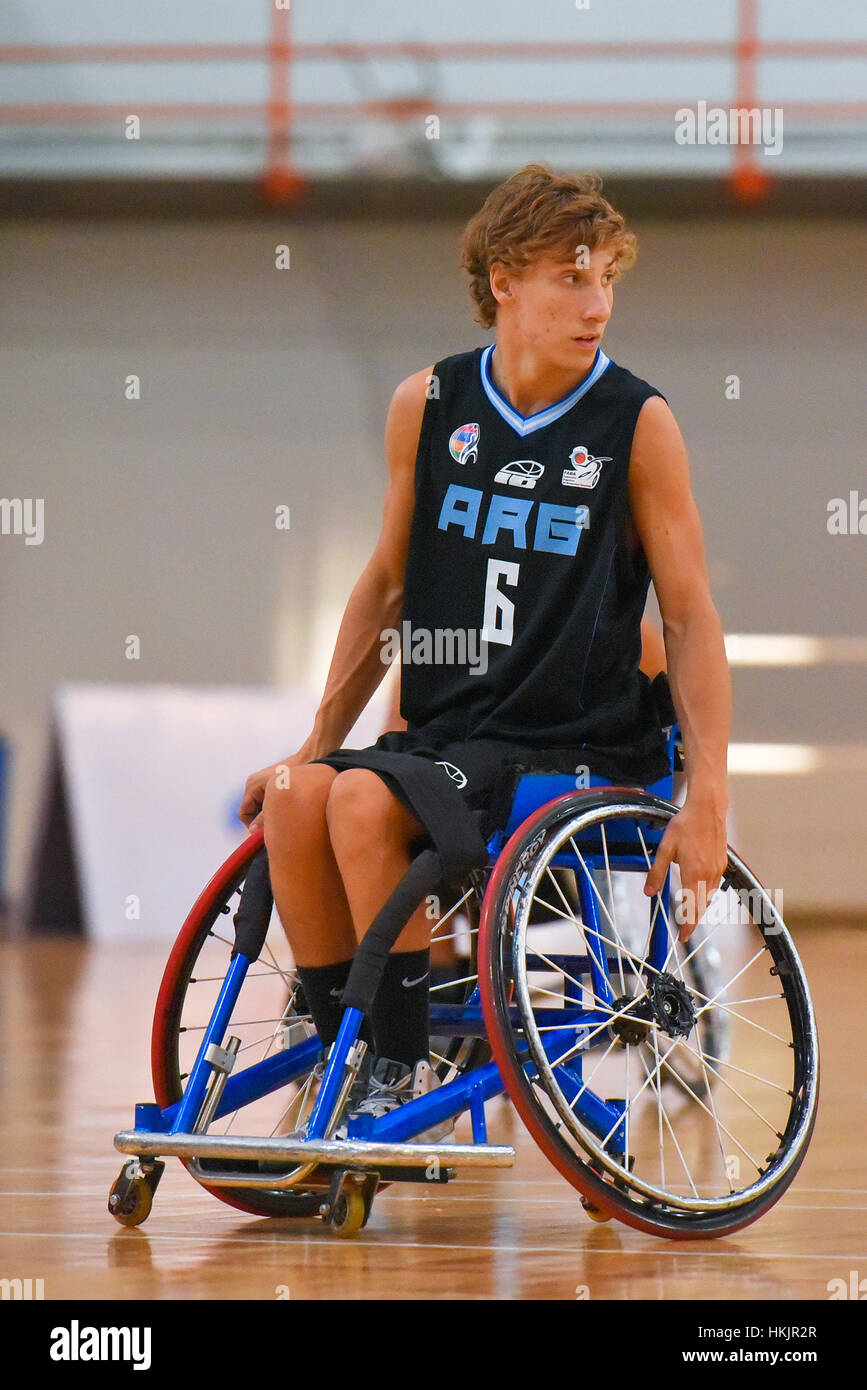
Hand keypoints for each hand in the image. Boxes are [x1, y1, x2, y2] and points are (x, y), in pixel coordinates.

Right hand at [238, 752, 305, 831]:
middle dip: (262, 821)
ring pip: (262, 808)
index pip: (243, 814)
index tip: (266, 834)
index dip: (252, 826)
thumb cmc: (297, 775)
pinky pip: (270, 802)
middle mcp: (254, 784)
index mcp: (252, 785)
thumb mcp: (279, 798)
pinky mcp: (273, 785)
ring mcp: (263, 784)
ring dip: (271, 815)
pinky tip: (290, 812)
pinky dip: (277, 809)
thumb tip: (253, 832)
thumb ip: (266, 817)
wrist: (313, 758)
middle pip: (252, 812)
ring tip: (285, 820)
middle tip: (278, 829)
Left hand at [642, 794, 727, 942]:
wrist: (707, 809)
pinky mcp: (722, 864)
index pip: (692, 908)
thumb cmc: (685, 825)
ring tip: (689, 914)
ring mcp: (718, 869)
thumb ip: (657, 872)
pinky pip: (715, 886)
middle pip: (703, 907)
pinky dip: (706, 894)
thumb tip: (649, 893)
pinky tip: (698, 892)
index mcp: (694, 873)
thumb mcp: (665, 849)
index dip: (688, 926)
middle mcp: (709, 875)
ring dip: (700, 908)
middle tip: (684, 930)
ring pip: (709, 897)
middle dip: (694, 921)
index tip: (683, 938)